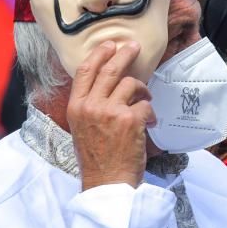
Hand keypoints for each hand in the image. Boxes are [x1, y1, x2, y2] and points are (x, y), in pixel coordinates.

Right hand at [67, 41, 155, 190]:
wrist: (107, 182)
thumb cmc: (98, 159)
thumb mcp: (83, 129)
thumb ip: (92, 107)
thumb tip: (110, 87)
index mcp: (76, 107)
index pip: (85, 71)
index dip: (99, 54)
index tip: (109, 45)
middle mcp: (90, 106)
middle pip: (110, 70)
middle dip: (125, 55)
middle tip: (134, 47)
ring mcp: (110, 111)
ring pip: (131, 84)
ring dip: (143, 91)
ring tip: (146, 102)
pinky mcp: (130, 119)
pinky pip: (146, 105)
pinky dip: (150, 114)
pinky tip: (149, 124)